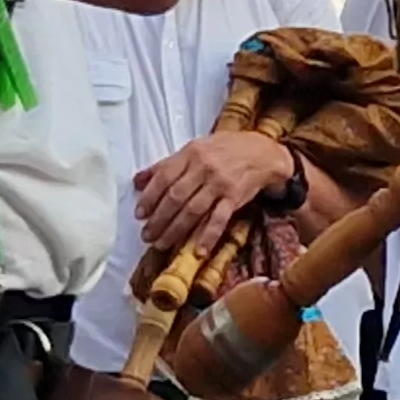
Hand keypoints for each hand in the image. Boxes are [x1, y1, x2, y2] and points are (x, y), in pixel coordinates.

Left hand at [133, 132, 302, 254]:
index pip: (164, 177)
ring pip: (192, 210)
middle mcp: (204, 167)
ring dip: (175, 230)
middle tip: (147, 235)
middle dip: (158, 219)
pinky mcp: (234, 198)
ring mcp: (220, 183)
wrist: (261, 152)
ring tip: (161, 243)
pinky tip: (197, 251)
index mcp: (191, 153)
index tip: (139, 214)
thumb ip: (166, 165)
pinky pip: (219, 220)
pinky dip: (207, 236)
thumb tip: (137, 181)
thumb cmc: (224, 149)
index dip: (149, 198)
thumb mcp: (194, 148)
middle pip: (175, 197)